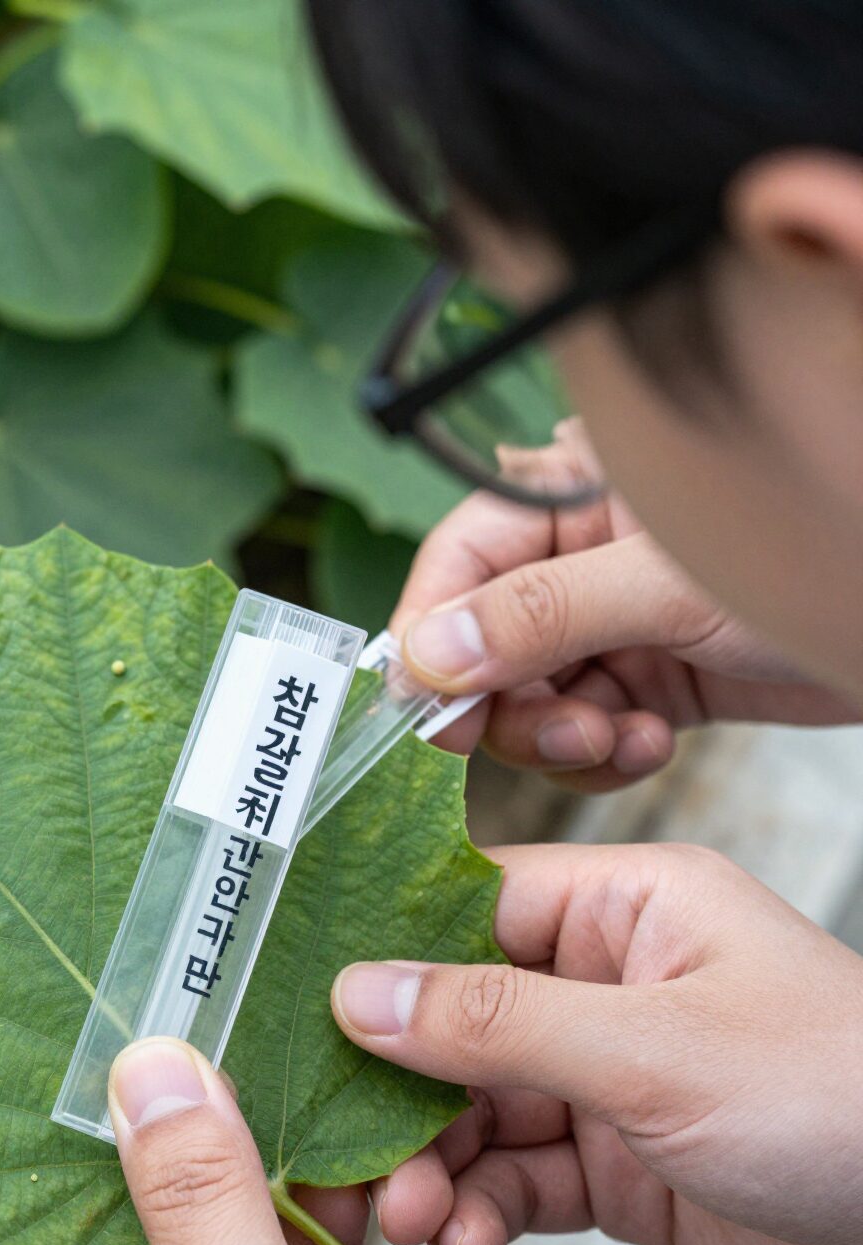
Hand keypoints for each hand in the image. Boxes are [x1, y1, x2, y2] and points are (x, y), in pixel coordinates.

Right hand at [332, 842, 862, 1244]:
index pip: (465, 911)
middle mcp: (604, 983)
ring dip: (432, 1167)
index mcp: (622, 908)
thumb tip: (357, 992)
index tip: (304, 1014)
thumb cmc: (839, 1100)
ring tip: (413, 1221)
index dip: (381, 960)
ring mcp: (606, 1075)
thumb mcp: (653, 1050)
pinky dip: (481, 1212)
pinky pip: (516, 1177)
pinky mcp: (614, 1163)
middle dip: (399, 1098)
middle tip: (352, 1160)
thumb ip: (495, 1021)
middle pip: (453, 1024)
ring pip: (474, 1111)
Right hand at [393, 419, 856, 791]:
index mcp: (574, 490)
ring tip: (617, 740)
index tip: (425, 707)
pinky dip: (600, 752)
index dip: (432, 634)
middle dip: (508, 703)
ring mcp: (614, 619)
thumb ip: (540, 615)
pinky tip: (647, 744)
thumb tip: (428, 656)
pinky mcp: (650, 677)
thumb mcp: (670, 586)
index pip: (460, 558)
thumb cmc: (828, 557)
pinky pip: (584, 726)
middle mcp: (581, 554)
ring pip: (530, 695)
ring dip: (559, 736)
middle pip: (483, 641)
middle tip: (556, 735)